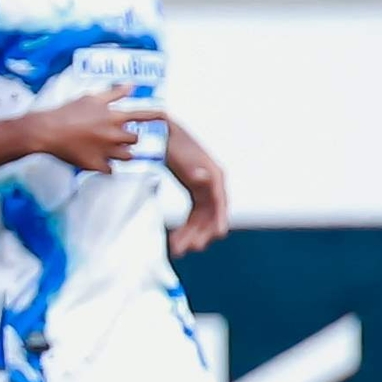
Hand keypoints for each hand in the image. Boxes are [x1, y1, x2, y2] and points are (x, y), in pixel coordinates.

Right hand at [20, 85, 158, 175]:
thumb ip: (114, 93)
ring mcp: (105, 151)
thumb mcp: (91, 98)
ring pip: (126, 157)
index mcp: (114, 117)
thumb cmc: (66, 113)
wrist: (45, 131)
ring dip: (122, 153)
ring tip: (111, 149)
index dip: (156, 115)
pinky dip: (107, 166)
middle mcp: (114, 135)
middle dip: (129, 137)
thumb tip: (130, 86)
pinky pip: (110, 170)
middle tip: (117, 135)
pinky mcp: (95, 165)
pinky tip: (99, 161)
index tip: (164, 116)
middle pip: (134, 140)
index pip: (143, 115)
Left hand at [165, 127, 232, 254]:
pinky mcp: (193, 192)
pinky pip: (193, 215)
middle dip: (201, 232)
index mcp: (213, 175)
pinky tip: (175, 239)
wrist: (161, 132)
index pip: (220, 200)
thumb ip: (192, 166)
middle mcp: (212, 184)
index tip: (218, 234)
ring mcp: (203, 189)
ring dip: (192, 234)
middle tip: (189, 248)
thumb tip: (203, 177)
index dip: (219, 217)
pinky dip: (186, 227)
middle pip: (210, 213)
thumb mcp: (180, 153)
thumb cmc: (171, 141)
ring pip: (201, 218)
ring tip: (178, 250)